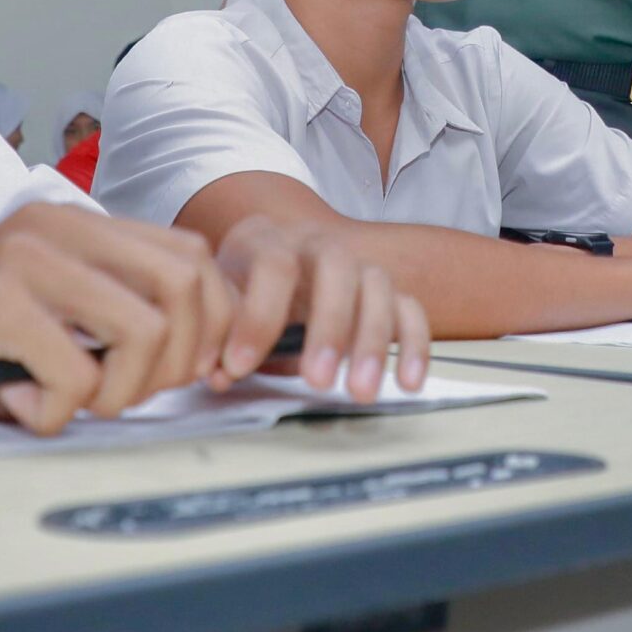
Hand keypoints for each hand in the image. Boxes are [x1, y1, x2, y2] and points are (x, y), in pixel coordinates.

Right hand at [0, 201, 233, 433]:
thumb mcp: (50, 317)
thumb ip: (115, 310)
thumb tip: (210, 346)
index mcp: (75, 222)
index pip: (194, 259)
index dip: (208, 326)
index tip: (179, 377)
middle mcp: (54, 225)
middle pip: (186, 288)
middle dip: (175, 363)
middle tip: (121, 398)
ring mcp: (22, 258)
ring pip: (144, 331)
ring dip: (119, 392)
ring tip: (69, 402)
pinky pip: (76, 374)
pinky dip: (56, 412)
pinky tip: (18, 404)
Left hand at [210, 216, 430, 402]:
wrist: (268, 264)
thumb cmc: (240, 289)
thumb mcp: (220, 303)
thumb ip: (219, 335)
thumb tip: (218, 373)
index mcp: (268, 240)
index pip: (273, 264)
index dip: (258, 316)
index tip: (239, 367)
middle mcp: (317, 243)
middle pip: (337, 267)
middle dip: (330, 327)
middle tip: (318, 380)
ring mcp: (356, 264)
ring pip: (378, 287)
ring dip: (373, 342)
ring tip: (361, 391)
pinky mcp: (385, 291)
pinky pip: (410, 309)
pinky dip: (414, 344)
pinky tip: (409, 382)